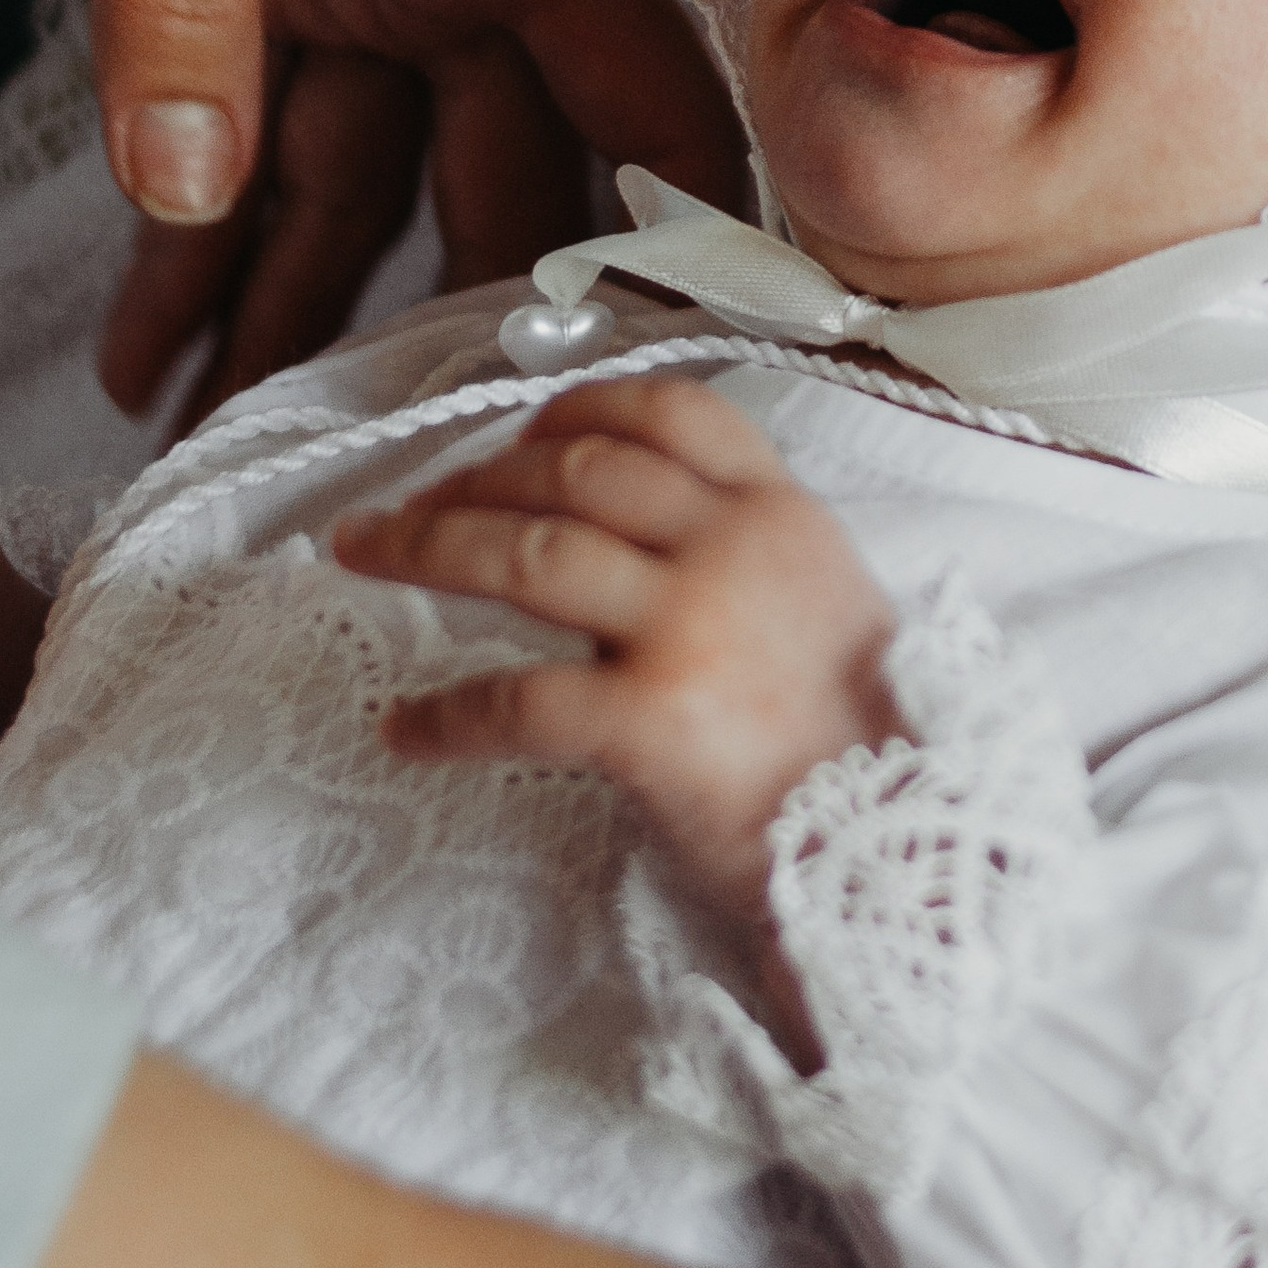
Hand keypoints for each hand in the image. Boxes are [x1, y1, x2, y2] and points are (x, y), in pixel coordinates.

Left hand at [0, 0, 746, 419]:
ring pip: (354, 168)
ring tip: (208, 439)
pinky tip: (151, 315)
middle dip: (438, 334)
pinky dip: (201, 206)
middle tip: (393, 489)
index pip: (647, 100)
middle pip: (489, 178)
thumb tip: (198, 185)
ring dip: (284, 297)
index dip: (702, 243)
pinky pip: (251, 105)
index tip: (722, 386)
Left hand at [336, 377, 896, 982]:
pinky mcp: (652, 721)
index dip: (574, 407)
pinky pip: (518, 700)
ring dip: (426, 544)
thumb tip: (632, 521)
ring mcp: (693, 629)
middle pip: (571, 471)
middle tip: (408, 507)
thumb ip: (745, 549)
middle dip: (471, 478)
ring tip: (362, 552)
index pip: (669, 413)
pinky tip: (404, 731)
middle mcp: (736, 550)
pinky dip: (446, 717)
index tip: (515, 431)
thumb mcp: (824, 605)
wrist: (905, 859)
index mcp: (780, 515)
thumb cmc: (855, 747)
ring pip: (527, 552)